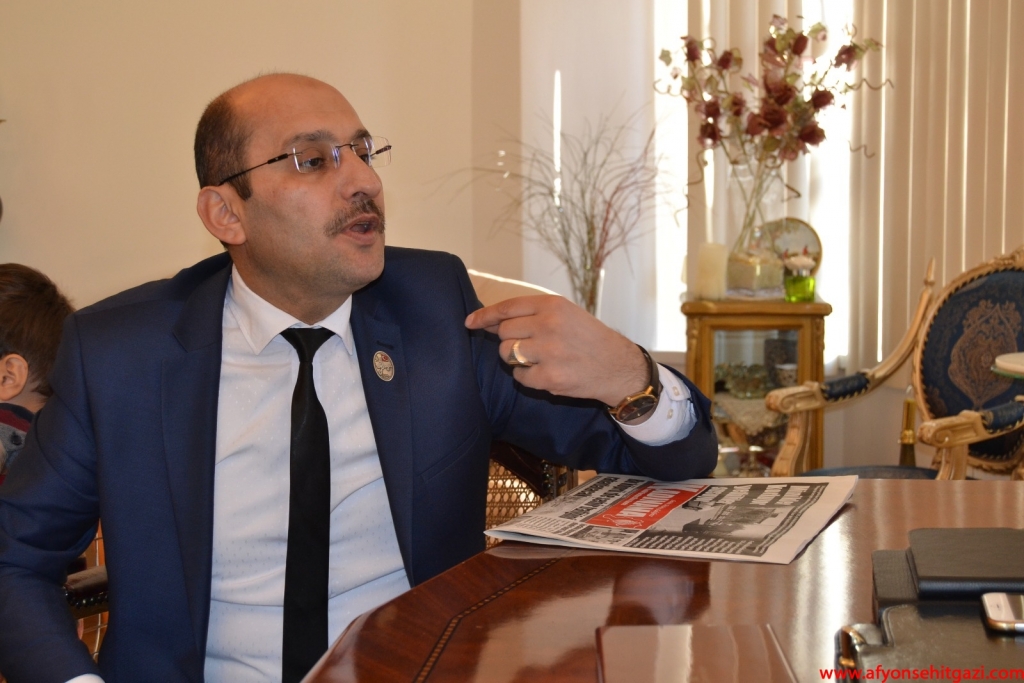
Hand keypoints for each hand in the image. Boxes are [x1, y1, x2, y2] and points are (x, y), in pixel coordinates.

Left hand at [464, 295, 648, 406]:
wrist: (617, 366)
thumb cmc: (588, 338)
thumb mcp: (565, 314)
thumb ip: (531, 314)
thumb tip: (489, 322)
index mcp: (552, 305)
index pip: (507, 308)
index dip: (484, 316)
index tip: (470, 322)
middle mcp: (549, 325)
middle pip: (503, 333)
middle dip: (509, 341)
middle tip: (531, 346)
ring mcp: (549, 352)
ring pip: (506, 354)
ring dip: (516, 359)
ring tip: (540, 358)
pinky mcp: (549, 377)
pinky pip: (519, 376)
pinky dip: (528, 377)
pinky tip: (548, 373)